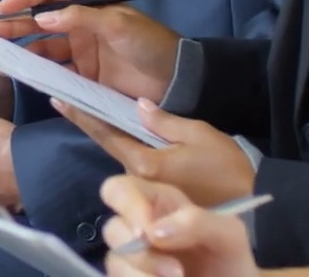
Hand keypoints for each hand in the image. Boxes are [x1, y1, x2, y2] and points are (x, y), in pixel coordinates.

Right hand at [0, 0, 183, 101]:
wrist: (177, 81)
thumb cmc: (150, 43)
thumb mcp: (118, 23)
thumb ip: (79, 18)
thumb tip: (40, 18)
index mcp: (89, 4)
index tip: (2, 8)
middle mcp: (81, 26)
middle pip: (39, 22)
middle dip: (12, 26)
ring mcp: (82, 52)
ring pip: (42, 48)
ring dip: (20, 50)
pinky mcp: (85, 77)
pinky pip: (55, 72)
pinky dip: (37, 73)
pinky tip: (21, 75)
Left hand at [54, 99, 254, 208]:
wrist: (250, 207)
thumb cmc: (226, 169)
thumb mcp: (199, 134)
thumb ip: (164, 120)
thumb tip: (138, 104)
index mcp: (144, 163)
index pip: (105, 134)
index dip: (81, 115)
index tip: (57, 100)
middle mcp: (138, 179)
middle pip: (110, 146)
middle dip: (95, 125)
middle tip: (75, 100)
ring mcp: (146, 191)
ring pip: (123, 158)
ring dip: (114, 137)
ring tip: (104, 112)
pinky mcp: (156, 197)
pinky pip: (136, 169)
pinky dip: (130, 150)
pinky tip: (132, 135)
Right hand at [100, 176, 259, 276]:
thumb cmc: (230, 258)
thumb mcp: (227, 233)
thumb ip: (196, 221)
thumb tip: (154, 232)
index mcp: (158, 205)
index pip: (119, 190)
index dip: (127, 207)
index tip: (148, 234)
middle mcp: (139, 229)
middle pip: (112, 229)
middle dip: (141, 253)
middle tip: (176, 271)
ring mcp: (133, 259)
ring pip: (114, 261)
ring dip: (142, 275)